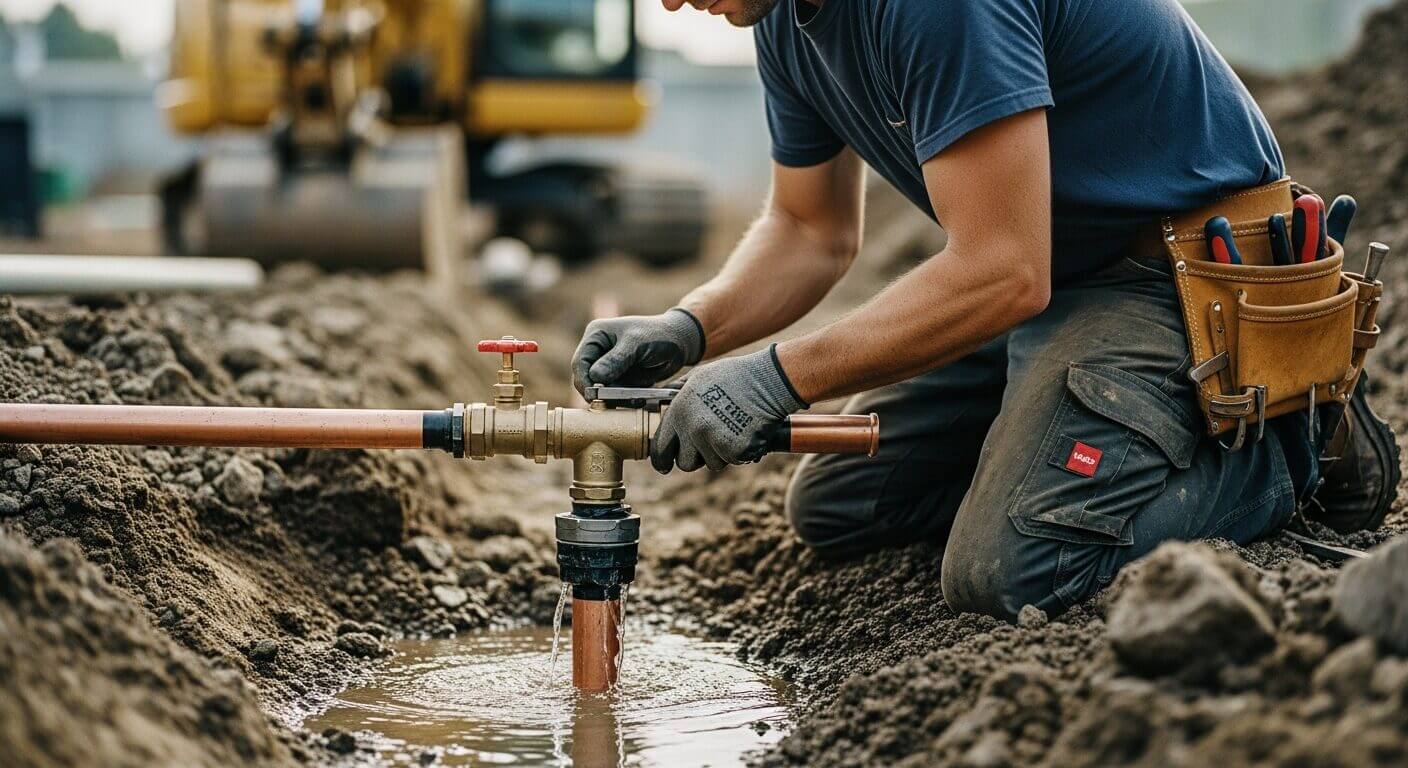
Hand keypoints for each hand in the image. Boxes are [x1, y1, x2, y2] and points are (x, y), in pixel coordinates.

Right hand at [572, 309, 704, 396]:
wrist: (681, 343)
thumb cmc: (658, 335)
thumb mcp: (637, 344)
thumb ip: (616, 360)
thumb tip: (595, 377)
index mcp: (597, 336)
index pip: (580, 362)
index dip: (584, 381)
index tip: (595, 395)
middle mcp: (598, 351)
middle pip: (586, 379)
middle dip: (598, 393)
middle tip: (613, 403)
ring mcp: (608, 367)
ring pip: (600, 391)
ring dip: (613, 400)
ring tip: (634, 400)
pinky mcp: (620, 380)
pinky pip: (614, 396)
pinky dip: (623, 401)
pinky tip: (638, 400)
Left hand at [651, 345, 806, 472]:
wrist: (767, 381)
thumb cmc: (734, 376)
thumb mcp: (698, 376)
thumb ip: (679, 392)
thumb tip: (663, 399)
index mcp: (679, 411)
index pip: (660, 448)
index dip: (662, 459)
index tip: (665, 465)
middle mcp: (692, 428)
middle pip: (685, 463)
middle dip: (696, 457)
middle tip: (710, 442)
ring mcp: (713, 440)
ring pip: (711, 463)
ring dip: (721, 453)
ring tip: (732, 428)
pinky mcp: (734, 450)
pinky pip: (732, 460)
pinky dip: (739, 452)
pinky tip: (745, 431)